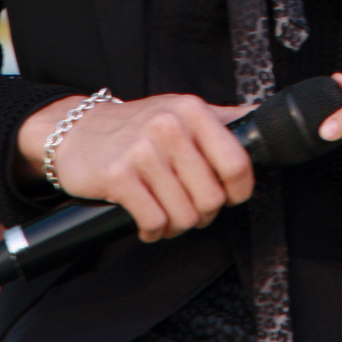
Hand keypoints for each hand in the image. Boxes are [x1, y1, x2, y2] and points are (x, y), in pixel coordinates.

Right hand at [16, 95, 253, 242]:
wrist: (78, 130)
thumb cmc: (137, 125)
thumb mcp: (181, 111)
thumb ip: (223, 118)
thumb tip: (263, 117)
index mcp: (192, 110)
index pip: (237, 164)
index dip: (237, 192)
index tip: (227, 196)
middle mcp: (170, 126)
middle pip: (211, 198)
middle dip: (202, 213)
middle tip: (187, 206)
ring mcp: (142, 150)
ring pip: (184, 216)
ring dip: (176, 224)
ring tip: (164, 211)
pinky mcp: (118, 176)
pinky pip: (154, 222)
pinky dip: (153, 230)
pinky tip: (145, 218)